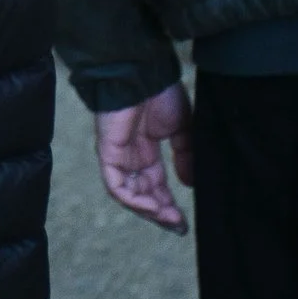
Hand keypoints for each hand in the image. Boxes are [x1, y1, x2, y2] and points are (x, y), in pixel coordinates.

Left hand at [94, 83, 193, 231]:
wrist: (144, 72)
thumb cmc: (161, 92)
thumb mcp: (182, 128)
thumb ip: (185, 155)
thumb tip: (189, 183)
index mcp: (145, 149)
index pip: (154, 185)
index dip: (168, 204)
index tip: (183, 222)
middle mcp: (129, 155)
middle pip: (142, 194)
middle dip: (160, 213)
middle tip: (179, 226)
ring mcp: (117, 155)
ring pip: (128, 194)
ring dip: (149, 210)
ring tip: (171, 220)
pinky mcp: (108, 152)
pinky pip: (116, 186)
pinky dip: (134, 200)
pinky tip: (154, 208)